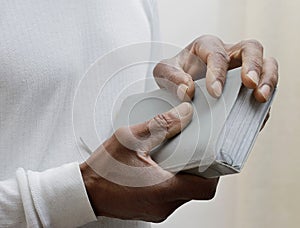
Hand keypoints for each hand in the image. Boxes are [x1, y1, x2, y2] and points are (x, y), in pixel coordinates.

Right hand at [80, 103, 217, 221]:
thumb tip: (186, 113)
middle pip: (198, 190)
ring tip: (177, 154)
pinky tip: (163, 166)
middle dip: (200, 169)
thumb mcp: (130, 138)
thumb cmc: (103, 168)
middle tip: (195, 147)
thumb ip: (161, 124)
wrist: (84, 191)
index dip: (215, 171)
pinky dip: (174, 182)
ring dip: (186, 175)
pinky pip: (172, 197)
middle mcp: (164, 205)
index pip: (205, 188)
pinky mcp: (152, 210)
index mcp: (163, 189)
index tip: (213, 153)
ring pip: (186, 194)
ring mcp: (158, 211)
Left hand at [153, 35, 278, 102]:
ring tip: (261, 98)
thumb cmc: (174, 75)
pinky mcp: (248, 87)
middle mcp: (229, 54)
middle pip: (252, 49)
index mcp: (207, 47)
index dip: (218, 72)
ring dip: (268, 80)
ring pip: (267, 64)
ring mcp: (242, 69)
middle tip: (250, 85)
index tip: (215, 92)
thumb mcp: (163, 72)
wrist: (180, 86)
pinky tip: (257, 114)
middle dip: (254, 66)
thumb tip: (188, 89)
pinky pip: (263, 89)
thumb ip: (171, 77)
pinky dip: (264, 101)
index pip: (217, 54)